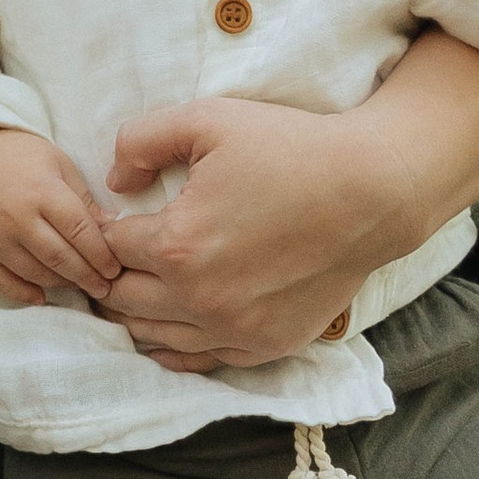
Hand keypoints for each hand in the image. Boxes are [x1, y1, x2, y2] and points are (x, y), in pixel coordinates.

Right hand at [0, 129, 121, 308]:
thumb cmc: (18, 157)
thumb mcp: (58, 164)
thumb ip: (83, 199)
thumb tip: (112, 230)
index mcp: (41, 191)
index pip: (80, 231)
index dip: (101, 255)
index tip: (115, 269)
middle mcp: (16, 218)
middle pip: (61, 259)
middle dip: (88, 277)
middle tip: (104, 287)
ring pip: (36, 274)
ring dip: (62, 284)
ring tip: (77, 284)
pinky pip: (3, 284)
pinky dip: (25, 294)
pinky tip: (42, 295)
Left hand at [99, 97, 398, 372]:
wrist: (372, 191)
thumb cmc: (291, 149)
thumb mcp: (207, 120)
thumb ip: (142, 140)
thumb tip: (115, 181)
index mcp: (177, 246)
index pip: (112, 248)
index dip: (106, 228)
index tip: (113, 217)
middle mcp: (200, 300)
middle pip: (122, 300)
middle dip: (110, 274)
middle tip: (113, 255)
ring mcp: (234, 330)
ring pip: (153, 336)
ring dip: (135, 312)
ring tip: (134, 286)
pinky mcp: (265, 345)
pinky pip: (200, 359)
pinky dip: (175, 343)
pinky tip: (167, 324)